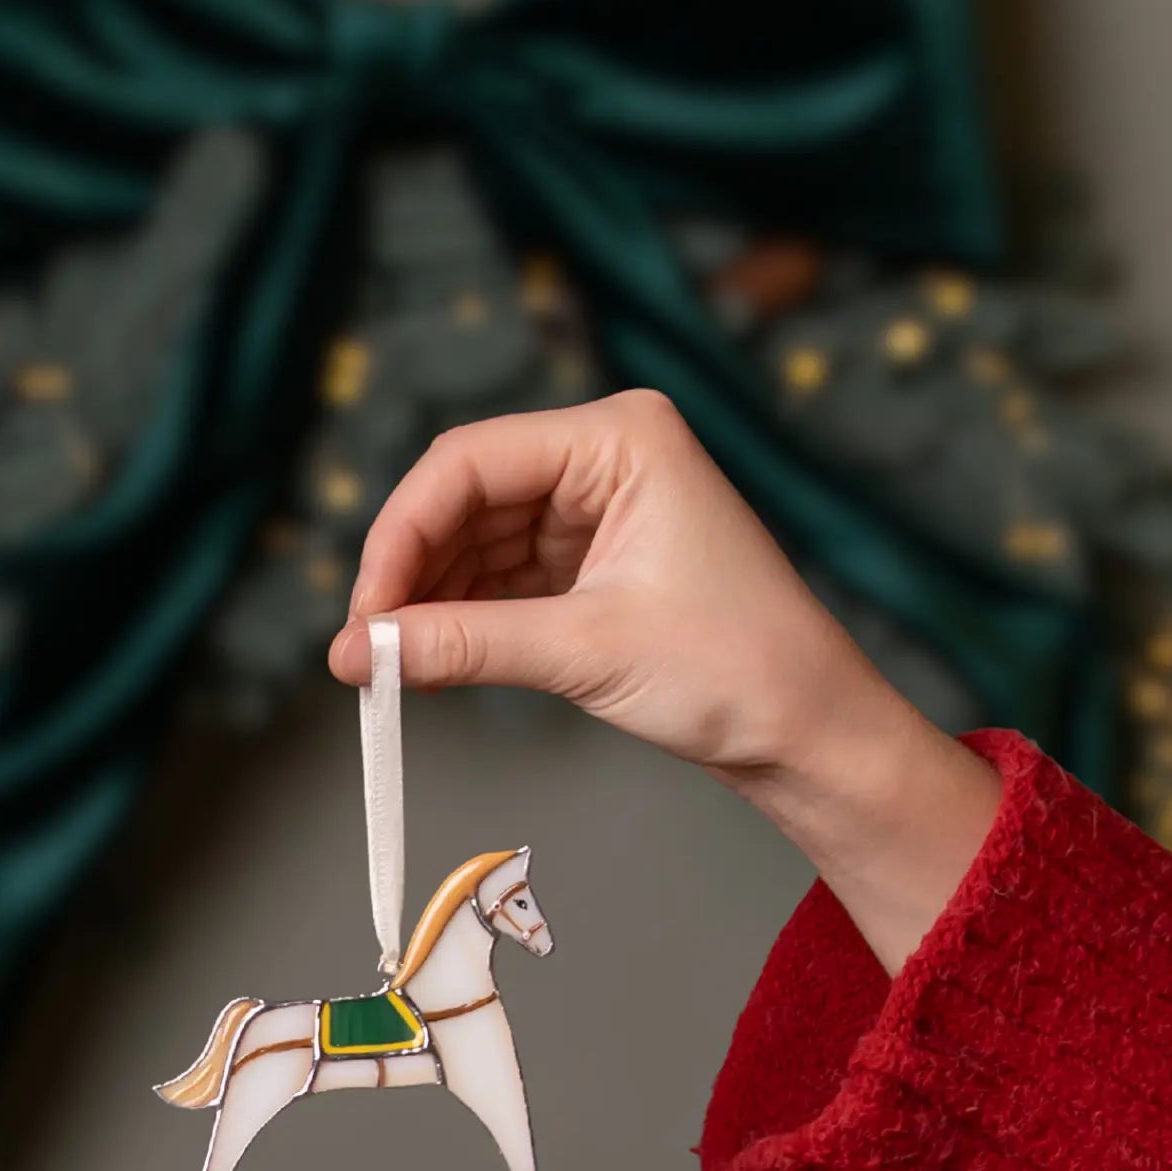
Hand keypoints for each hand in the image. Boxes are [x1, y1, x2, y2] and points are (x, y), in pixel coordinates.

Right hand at [328, 393, 1000, 970]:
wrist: (812, 733)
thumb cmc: (739, 671)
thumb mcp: (584, 652)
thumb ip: (462, 644)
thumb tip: (358, 652)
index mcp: (620, 437)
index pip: (469, 462)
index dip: (400, 536)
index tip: (363, 612)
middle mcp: (605, 457)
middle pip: (464, 499)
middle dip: (408, 574)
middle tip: (361, 648)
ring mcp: (599, 509)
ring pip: (475, 542)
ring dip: (429, 602)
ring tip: (386, 668)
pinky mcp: (595, 562)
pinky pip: (502, 578)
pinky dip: (463, 619)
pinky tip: (427, 661)